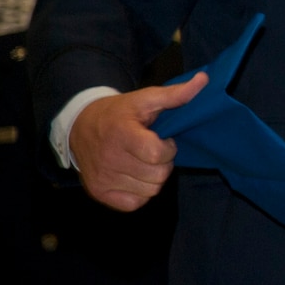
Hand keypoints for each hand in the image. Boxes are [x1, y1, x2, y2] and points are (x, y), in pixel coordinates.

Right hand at [70, 75, 202, 210]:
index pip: (157, 155)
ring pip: (150, 190)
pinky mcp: (99, 193)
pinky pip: (135, 203)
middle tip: (153, 151)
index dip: (168, 149)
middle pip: (158, 175)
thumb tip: (204, 80)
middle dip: (163, 163)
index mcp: (121, 135)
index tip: (163, 140)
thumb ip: (175, 94)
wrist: (80, 127)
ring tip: (143, 162)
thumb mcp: (145, 99)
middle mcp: (109, 160)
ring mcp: (103, 179)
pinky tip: (134, 175)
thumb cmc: (119, 113)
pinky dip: (140, 192)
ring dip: (153, 177)